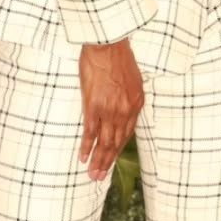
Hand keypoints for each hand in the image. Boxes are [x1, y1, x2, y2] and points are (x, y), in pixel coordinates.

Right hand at [77, 40, 144, 181]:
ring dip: (99, 161)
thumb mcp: (133, 77)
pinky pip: (90, 132)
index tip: (112, 158)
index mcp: (137, 103)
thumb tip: (124, 106)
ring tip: (93, 175)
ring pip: (105, 142)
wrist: (108, 44)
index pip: (128, 133)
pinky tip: (83, 158)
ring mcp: (110, 111)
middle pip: (116, 142)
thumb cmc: (118, 56)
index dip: (118, 148)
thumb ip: (129, 95)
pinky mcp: (94, 107)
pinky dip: (87, 147)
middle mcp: (125, 111)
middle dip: (108, 161)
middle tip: (101, 177)